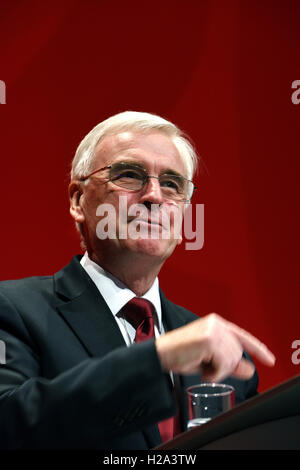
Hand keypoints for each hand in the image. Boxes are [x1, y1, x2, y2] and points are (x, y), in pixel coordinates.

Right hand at [155, 313, 275, 381]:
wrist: (159, 354)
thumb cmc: (179, 355)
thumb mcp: (208, 360)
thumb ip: (230, 363)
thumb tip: (250, 369)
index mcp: (216, 323)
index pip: (243, 336)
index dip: (258, 349)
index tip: (269, 360)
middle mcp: (216, 323)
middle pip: (238, 352)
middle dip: (225, 367)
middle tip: (206, 368)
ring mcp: (213, 330)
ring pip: (232, 359)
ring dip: (218, 370)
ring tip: (201, 366)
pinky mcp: (209, 339)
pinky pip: (223, 364)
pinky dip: (214, 372)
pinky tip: (201, 368)